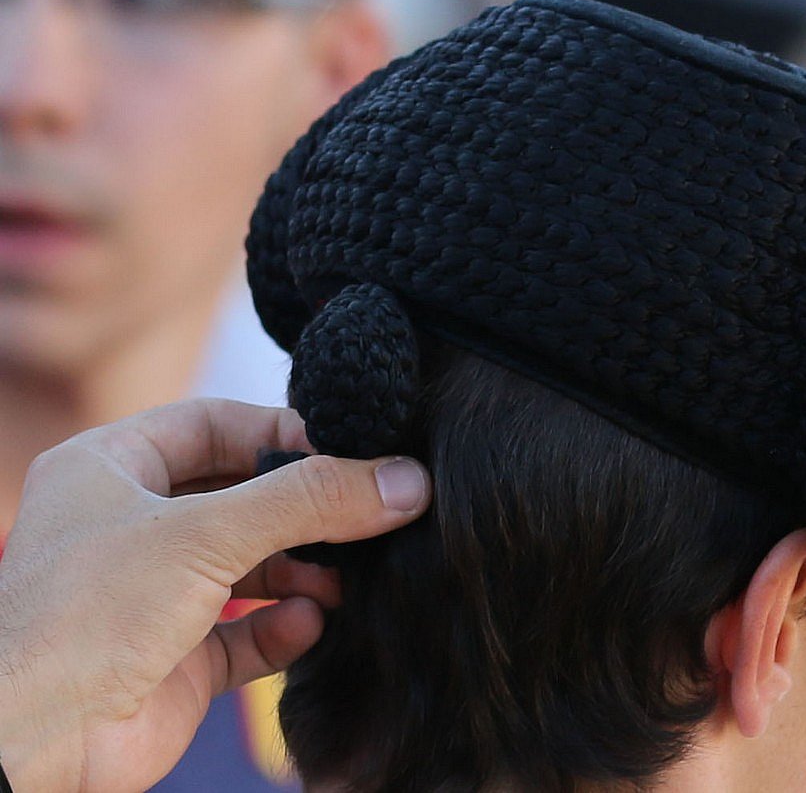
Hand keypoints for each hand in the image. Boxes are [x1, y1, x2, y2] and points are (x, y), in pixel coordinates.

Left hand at [0, 399, 429, 791]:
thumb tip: (405, 480)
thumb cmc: (87, 616)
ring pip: (252, 565)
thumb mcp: (206, 533)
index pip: (214, 424)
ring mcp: (154, 595)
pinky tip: (308, 625)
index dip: (282, 432)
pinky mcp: (175, 658)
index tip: (350, 451)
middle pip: (243, 496)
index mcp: (110, 469)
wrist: (32, 744)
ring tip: (345, 580)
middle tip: (367, 513)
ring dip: (304, 571)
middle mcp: (131, 526)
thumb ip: (310, 500)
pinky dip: (284, 627)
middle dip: (305, 510)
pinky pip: (247, 632)